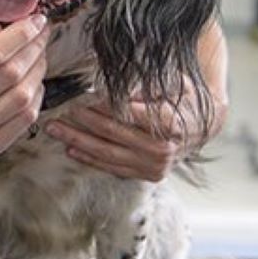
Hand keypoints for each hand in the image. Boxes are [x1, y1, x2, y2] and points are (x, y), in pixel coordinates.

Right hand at [0, 16, 50, 160]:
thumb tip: (2, 28)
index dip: (20, 35)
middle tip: (41, 35)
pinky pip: (27, 116)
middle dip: (33, 48)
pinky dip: (36, 93)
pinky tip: (33, 81)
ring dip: (38, 70)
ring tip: (39, 56)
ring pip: (22, 94)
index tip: (36, 21)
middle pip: (10, 72)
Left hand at [44, 81, 223, 181]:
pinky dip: (90, 159)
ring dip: (78, 141)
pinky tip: (70, 149)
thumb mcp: (172, 83)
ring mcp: (155, 166)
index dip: (101, 105)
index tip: (80, 97)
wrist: (202, 127)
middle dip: (82, 122)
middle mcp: (163, 148)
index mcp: (170, 122)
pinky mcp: (148, 176)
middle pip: (113, 134)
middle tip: (58, 111)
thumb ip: (145, 85)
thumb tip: (114, 82)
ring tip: (55, 130)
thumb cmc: (182, 98)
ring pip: (108, 153)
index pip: (127, 113)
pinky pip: (113, 168)